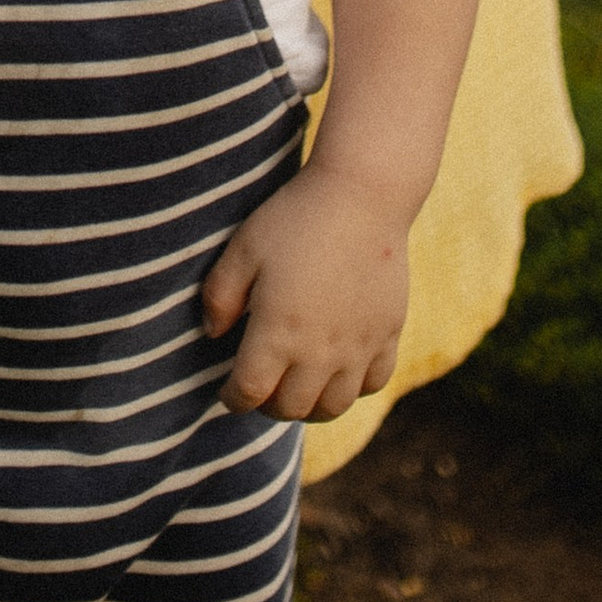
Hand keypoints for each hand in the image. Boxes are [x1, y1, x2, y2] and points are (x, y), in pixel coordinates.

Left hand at [201, 164, 410, 422]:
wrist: (363, 194)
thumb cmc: (295, 217)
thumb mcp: (243, 248)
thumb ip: (219, 295)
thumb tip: (213, 334)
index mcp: (277, 331)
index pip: (249, 393)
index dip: (232, 398)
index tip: (227, 391)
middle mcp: (320, 350)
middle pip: (291, 408)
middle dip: (268, 405)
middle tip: (261, 389)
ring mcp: (359, 346)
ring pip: (334, 406)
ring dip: (310, 406)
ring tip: (298, 387)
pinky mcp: (389, 333)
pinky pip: (373, 383)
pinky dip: (353, 387)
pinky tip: (339, 369)